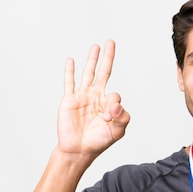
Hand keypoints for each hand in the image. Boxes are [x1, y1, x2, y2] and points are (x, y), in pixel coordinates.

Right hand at [57, 40, 129, 160]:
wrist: (78, 150)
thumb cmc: (98, 142)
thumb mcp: (118, 131)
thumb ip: (123, 117)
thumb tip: (115, 104)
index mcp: (108, 104)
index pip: (115, 95)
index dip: (113, 105)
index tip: (108, 117)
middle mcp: (96, 97)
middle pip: (104, 72)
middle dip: (108, 58)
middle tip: (111, 42)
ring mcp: (83, 97)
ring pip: (88, 73)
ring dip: (92, 59)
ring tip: (96, 46)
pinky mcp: (69, 100)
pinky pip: (69, 82)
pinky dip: (69, 71)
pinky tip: (71, 60)